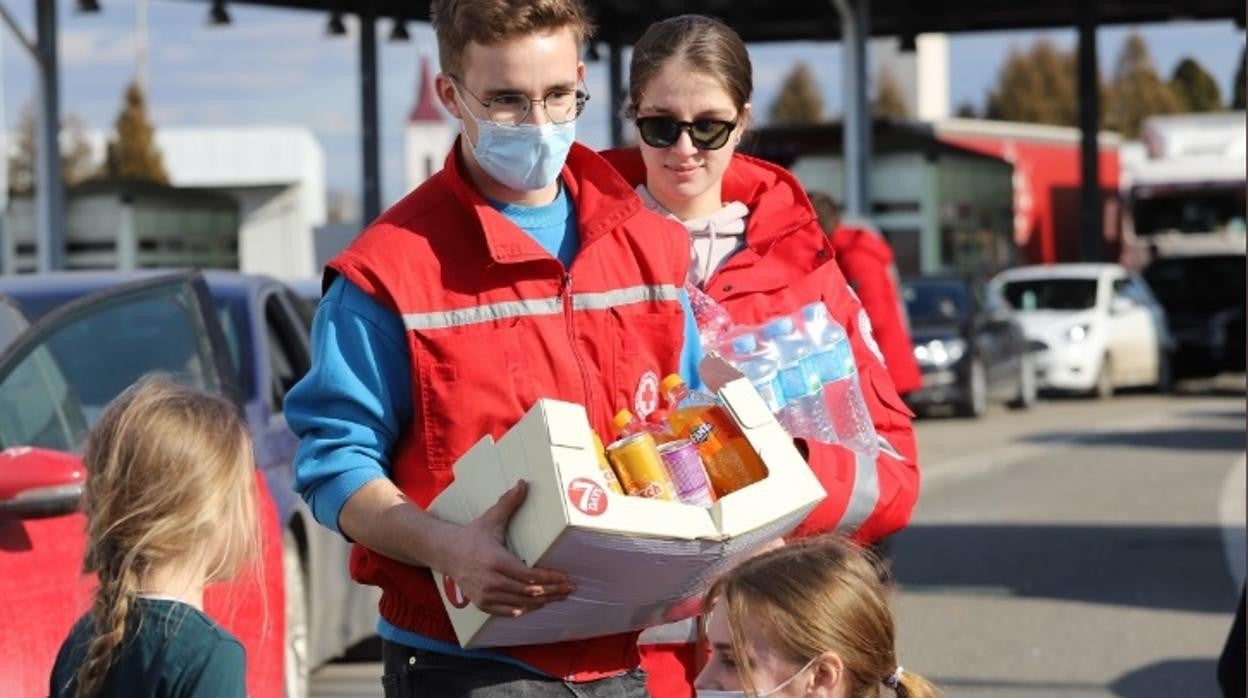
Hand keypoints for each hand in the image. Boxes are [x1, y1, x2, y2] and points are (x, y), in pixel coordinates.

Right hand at [440, 480, 573, 616]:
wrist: (446, 552)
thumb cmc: (473, 535)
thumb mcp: (491, 519)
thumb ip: (508, 503)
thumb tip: (522, 483)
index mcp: (496, 561)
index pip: (529, 576)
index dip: (550, 578)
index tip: (565, 578)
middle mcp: (491, 581)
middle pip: (529, 592)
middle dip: (552, 591)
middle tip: (569, 589)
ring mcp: (485, 595)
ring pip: (520, 604)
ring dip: (542, 602)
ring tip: (558, 597)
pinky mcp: (481, 604)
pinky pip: (507, 612)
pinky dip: (523, 610)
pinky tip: (536, 606)